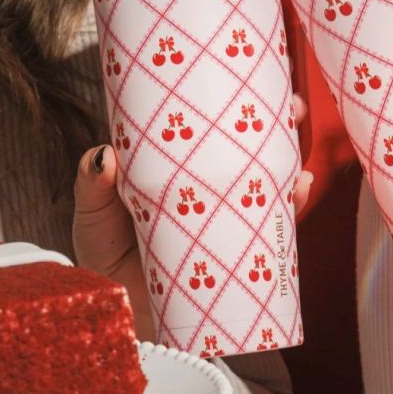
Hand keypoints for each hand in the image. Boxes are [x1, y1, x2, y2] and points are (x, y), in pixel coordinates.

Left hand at [73, 95, 313, 341]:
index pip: (209, 130)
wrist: (114, 312)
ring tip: (300, 149)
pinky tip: (300, 190)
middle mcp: (206, 190)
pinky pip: (270, 229)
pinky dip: (289, 210)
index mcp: (176, 170)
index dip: (232, 105)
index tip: (250, 81)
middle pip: (248, 151)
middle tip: (296, 107)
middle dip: (278, 126)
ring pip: (266, 185)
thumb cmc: (102, 255)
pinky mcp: (236, 253)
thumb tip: (106, 154)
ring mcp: (223, 220)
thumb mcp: (92, 212)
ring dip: (291, 164)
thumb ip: (93, 184)